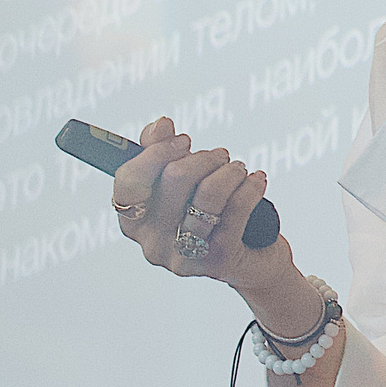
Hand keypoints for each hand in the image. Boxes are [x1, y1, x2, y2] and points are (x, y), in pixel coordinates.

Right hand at [112, 118, 324, 334]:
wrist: (250, 261)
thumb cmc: (209, 215)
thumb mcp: (181, 183)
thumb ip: (160, 150)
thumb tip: (160, 125)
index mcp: (134, 221)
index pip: (129, 180)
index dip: (157, 152)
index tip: (184, 140)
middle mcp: (152, 242)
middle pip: (174, 179)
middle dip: (204, 158)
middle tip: (219, 156)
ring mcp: (184, 255)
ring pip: (208, 194)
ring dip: (230, 171)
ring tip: (238, 169)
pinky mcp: (218, 260)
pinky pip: (236, 209)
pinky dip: (250, 187)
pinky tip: (256, 180)